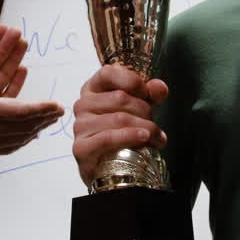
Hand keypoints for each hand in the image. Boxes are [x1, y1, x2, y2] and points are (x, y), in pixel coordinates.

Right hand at [0, 45, 63, 172]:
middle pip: (23, 124)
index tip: (55, 105)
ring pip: (18, 137)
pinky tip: (32, 135)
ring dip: (37, 128)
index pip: (16, 109)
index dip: (38, 108)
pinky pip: (9, 147)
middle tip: (60, 111)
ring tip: (51, 120)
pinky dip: (23, 140)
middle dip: (43, 117)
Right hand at [72, 64, 167, 186]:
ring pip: (119, 119)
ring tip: (156, 137)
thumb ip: (150, 94)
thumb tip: (159, 87)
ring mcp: (80, 126)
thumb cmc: (124, 131)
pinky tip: (145, 139)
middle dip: (145, 111)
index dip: (132, 81)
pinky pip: (109, 138)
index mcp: (93, 88)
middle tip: (154, 124)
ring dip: (146, 127)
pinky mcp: (81, 148)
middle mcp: (82, 104)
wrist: (111, 168)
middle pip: (120, 98)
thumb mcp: (140, 108)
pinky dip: (130, 137)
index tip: (147, 94)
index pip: (108, 72)